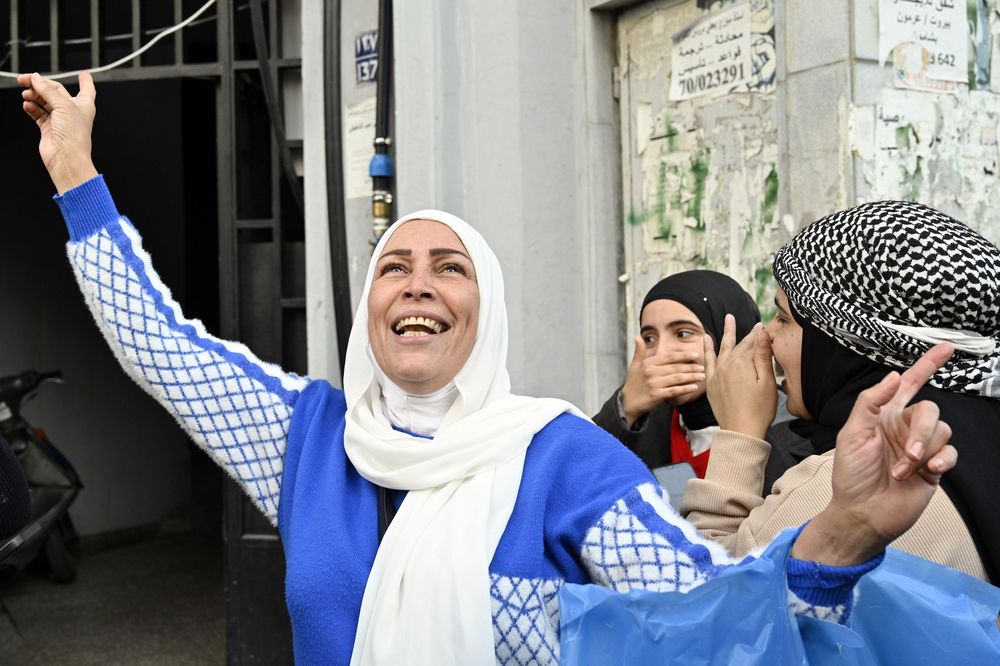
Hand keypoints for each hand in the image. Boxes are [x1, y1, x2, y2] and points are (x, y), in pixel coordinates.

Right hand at [18, 71, 98, 193]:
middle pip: (55, 91)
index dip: (85, 80)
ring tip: (26, 94)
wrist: (66, 157)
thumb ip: (47, 90)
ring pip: (44, 101)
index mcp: (84, 104)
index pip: (87, 89)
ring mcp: (60, 120)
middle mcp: (72, 111)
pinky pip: (38, 113)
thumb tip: (35, 78)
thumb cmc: (74, 135)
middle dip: (40, 84)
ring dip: (34, 95)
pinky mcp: (48, 128)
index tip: (84, 73)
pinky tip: (27, 105)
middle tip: (25, 79)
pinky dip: (31, 108)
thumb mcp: (63, 105)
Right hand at [620, 335, 704, 426]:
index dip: (683, 355)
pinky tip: (694, 387)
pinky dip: (685, 389)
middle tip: (702, 367)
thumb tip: (638, 337)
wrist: (628, 402)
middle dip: (691, 367)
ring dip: (691, 377)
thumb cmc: (633, 383)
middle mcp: (651, 372)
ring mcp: (654, 384)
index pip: (669, 356)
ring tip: (702, 376)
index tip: (695, 354)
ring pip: (677, 378)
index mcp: (648, 363)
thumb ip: (639, 351)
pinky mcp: (657, 395)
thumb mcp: (634, 365)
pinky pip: (675, 391)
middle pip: (676, 367)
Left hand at [703, 315, 776, 438]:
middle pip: (740, 346)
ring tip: (728, 318)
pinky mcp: (711, 383)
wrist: (741, 431)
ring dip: (727, 333)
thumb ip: (763, 356)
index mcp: (743, 363)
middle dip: (748, 335)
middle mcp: (727, 365)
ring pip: (723, 348)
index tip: (765, 326)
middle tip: (755, 323)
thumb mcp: (767, 382)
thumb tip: (762, 333)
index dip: (760, 336)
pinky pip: (707, 361)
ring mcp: (717, 374)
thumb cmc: (760, 409)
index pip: (754, 344)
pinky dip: (707, 349)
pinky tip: (706, 339)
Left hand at [793, 343, 957, 565]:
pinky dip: (942, 459)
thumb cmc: (851, 474)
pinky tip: (929, 471)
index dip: (926, 365)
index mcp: (883, 415)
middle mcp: (904, 428)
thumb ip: (871, 402)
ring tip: (903, 470)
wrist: (862, 512)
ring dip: (924, 450)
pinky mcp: (934, 467)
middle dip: (922, 430)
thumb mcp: (852, 433)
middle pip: (930, 409)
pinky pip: (951, 452)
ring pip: (942, 430)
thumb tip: (894, 376)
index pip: (909, 384)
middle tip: (908, 454)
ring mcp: (921, 448)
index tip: (945, 348)